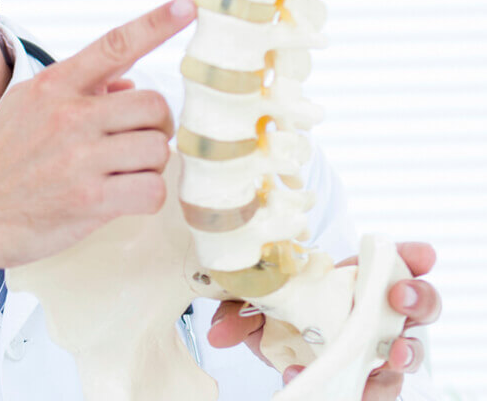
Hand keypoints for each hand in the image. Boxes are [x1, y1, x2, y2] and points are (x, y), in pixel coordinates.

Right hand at [0, 0, 195, 299]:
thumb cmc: (0, 164)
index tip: (188, 6)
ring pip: (159, 150)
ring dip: (149, 166)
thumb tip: (131, 84)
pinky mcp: (90, 200)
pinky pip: (152, 190)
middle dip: (155, 127)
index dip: (156, 24)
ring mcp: (78, 158)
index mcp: (52, 87)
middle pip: (155, 105)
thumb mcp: (23, 109)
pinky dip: (145, 197)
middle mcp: (67, 116)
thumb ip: (76, 92)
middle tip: (133, 143)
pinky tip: (119, 199)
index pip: (114, 46)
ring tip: (119, 174)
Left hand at [207, 242, 441, 399]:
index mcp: (363, 280)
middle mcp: (383, 314)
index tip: (420, 254)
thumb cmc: (282, 312)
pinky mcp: (372, 381)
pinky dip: (362, 391)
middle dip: (418, 299)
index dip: (415, 256)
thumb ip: (241, 312)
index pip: (401, 262)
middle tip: (399, 298)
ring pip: (412, 351)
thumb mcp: (259, 305)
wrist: (281, 346)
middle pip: (422, 305)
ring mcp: (382, 349)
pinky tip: (333, 384)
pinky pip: (379, 389)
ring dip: (407, 352)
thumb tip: (218, 334)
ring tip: (392, 354)